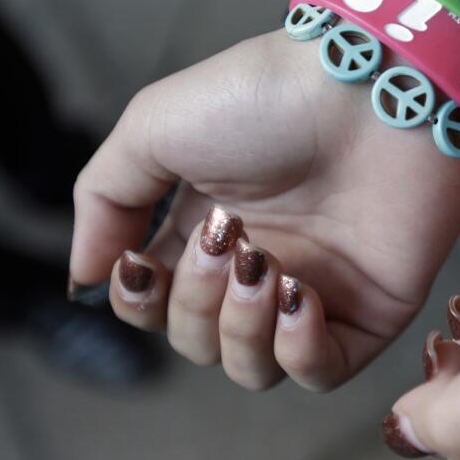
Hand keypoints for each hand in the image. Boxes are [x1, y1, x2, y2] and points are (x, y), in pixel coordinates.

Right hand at [69, 30, 459, 390]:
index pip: (155, 306)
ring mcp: (320, 290)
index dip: (139, 301)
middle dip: (196, 303)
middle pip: (198, 341)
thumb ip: (105, 203)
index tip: (141, 264)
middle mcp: (262, 265)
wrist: (370, 86)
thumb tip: (84, 278)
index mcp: (208, 228)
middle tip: (228, 239)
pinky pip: (323, 373)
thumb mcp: (154, 127)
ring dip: (241, 328)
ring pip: (252, 369)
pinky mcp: (374, 307)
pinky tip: (299, 297)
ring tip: (264, 265)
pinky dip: (298, 351)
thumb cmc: (267, 95)